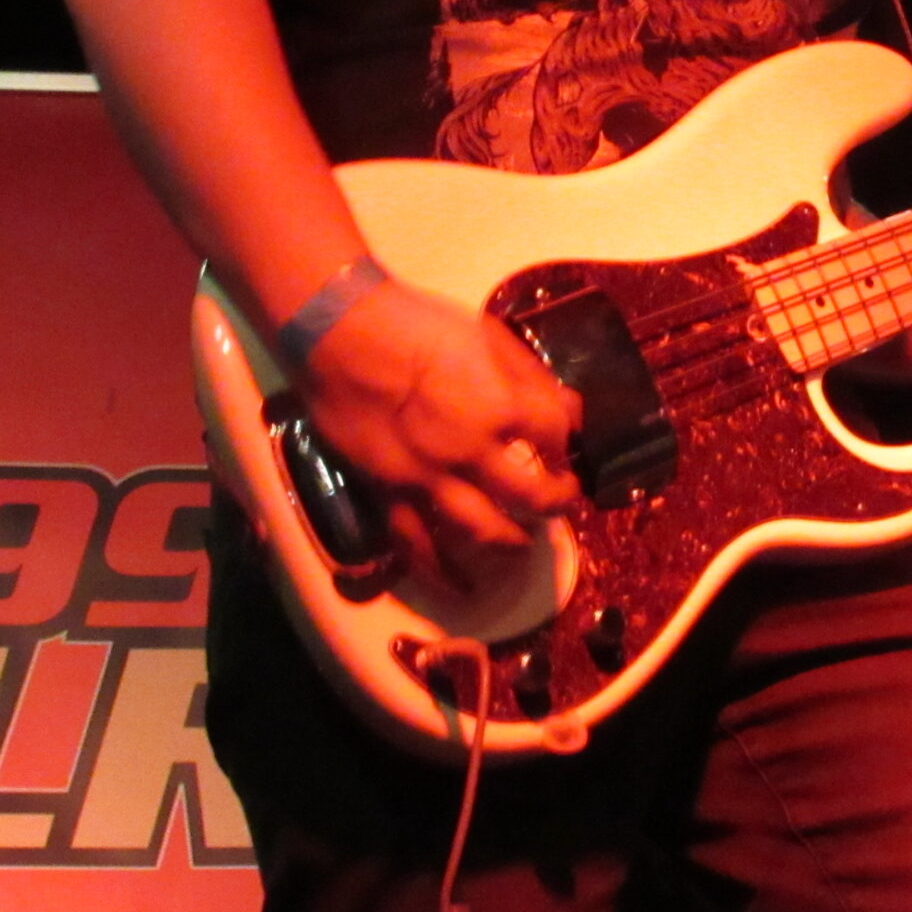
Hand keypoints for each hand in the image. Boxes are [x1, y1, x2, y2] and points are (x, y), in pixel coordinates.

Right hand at [295, 277, 581, 592]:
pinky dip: (441, 570)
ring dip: (511, 541)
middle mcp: (471, 451)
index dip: (568, 443)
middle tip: (563, 501)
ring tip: (524, 543)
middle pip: (531, 494)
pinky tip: (462, 587)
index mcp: (500, 406)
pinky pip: (416, 543)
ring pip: (482, 529)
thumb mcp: (488, 335)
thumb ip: (531, 376)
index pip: (556, 436)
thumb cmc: (418, 325)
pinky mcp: (389, 491)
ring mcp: (428, 478)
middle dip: (557, 502)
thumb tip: (570, 408)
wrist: (341, 333)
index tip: (566, 446)